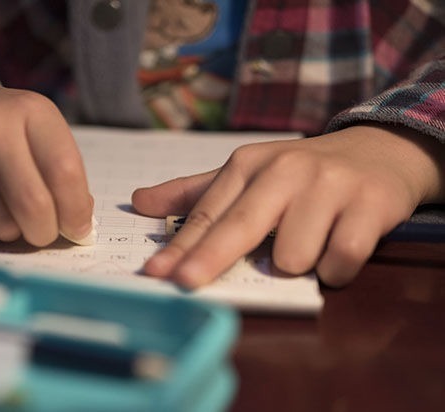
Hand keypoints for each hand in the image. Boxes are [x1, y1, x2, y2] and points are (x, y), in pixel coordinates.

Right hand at [0, 74, 92, 245]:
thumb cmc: (0, 127)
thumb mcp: (38, 129)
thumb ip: (62, 172)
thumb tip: (77, 226)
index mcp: (29, 110)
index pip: (64, 172)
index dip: (76, 211)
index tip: (78, 228)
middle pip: (33, 206)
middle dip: (45, 231)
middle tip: (43, 230)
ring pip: (2, 227)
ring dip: (12, 230)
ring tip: (2, 205)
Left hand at [132, 124, 443, 287]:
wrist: (380, 151)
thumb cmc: (301, 172)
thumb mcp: (247, 174)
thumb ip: (195, 192)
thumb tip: (138, 202)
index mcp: (248, 164)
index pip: (207, 213)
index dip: (181, 247)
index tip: (155, 273)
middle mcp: (285, 170)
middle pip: (240, 226)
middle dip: (211, 258)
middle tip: (186, 284)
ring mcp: (328, 186)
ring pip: (293, 256)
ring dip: (297, 265)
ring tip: (310, 242)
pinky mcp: (369, 205)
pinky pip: (341, 259)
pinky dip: (335, 269)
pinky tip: (336, 251)